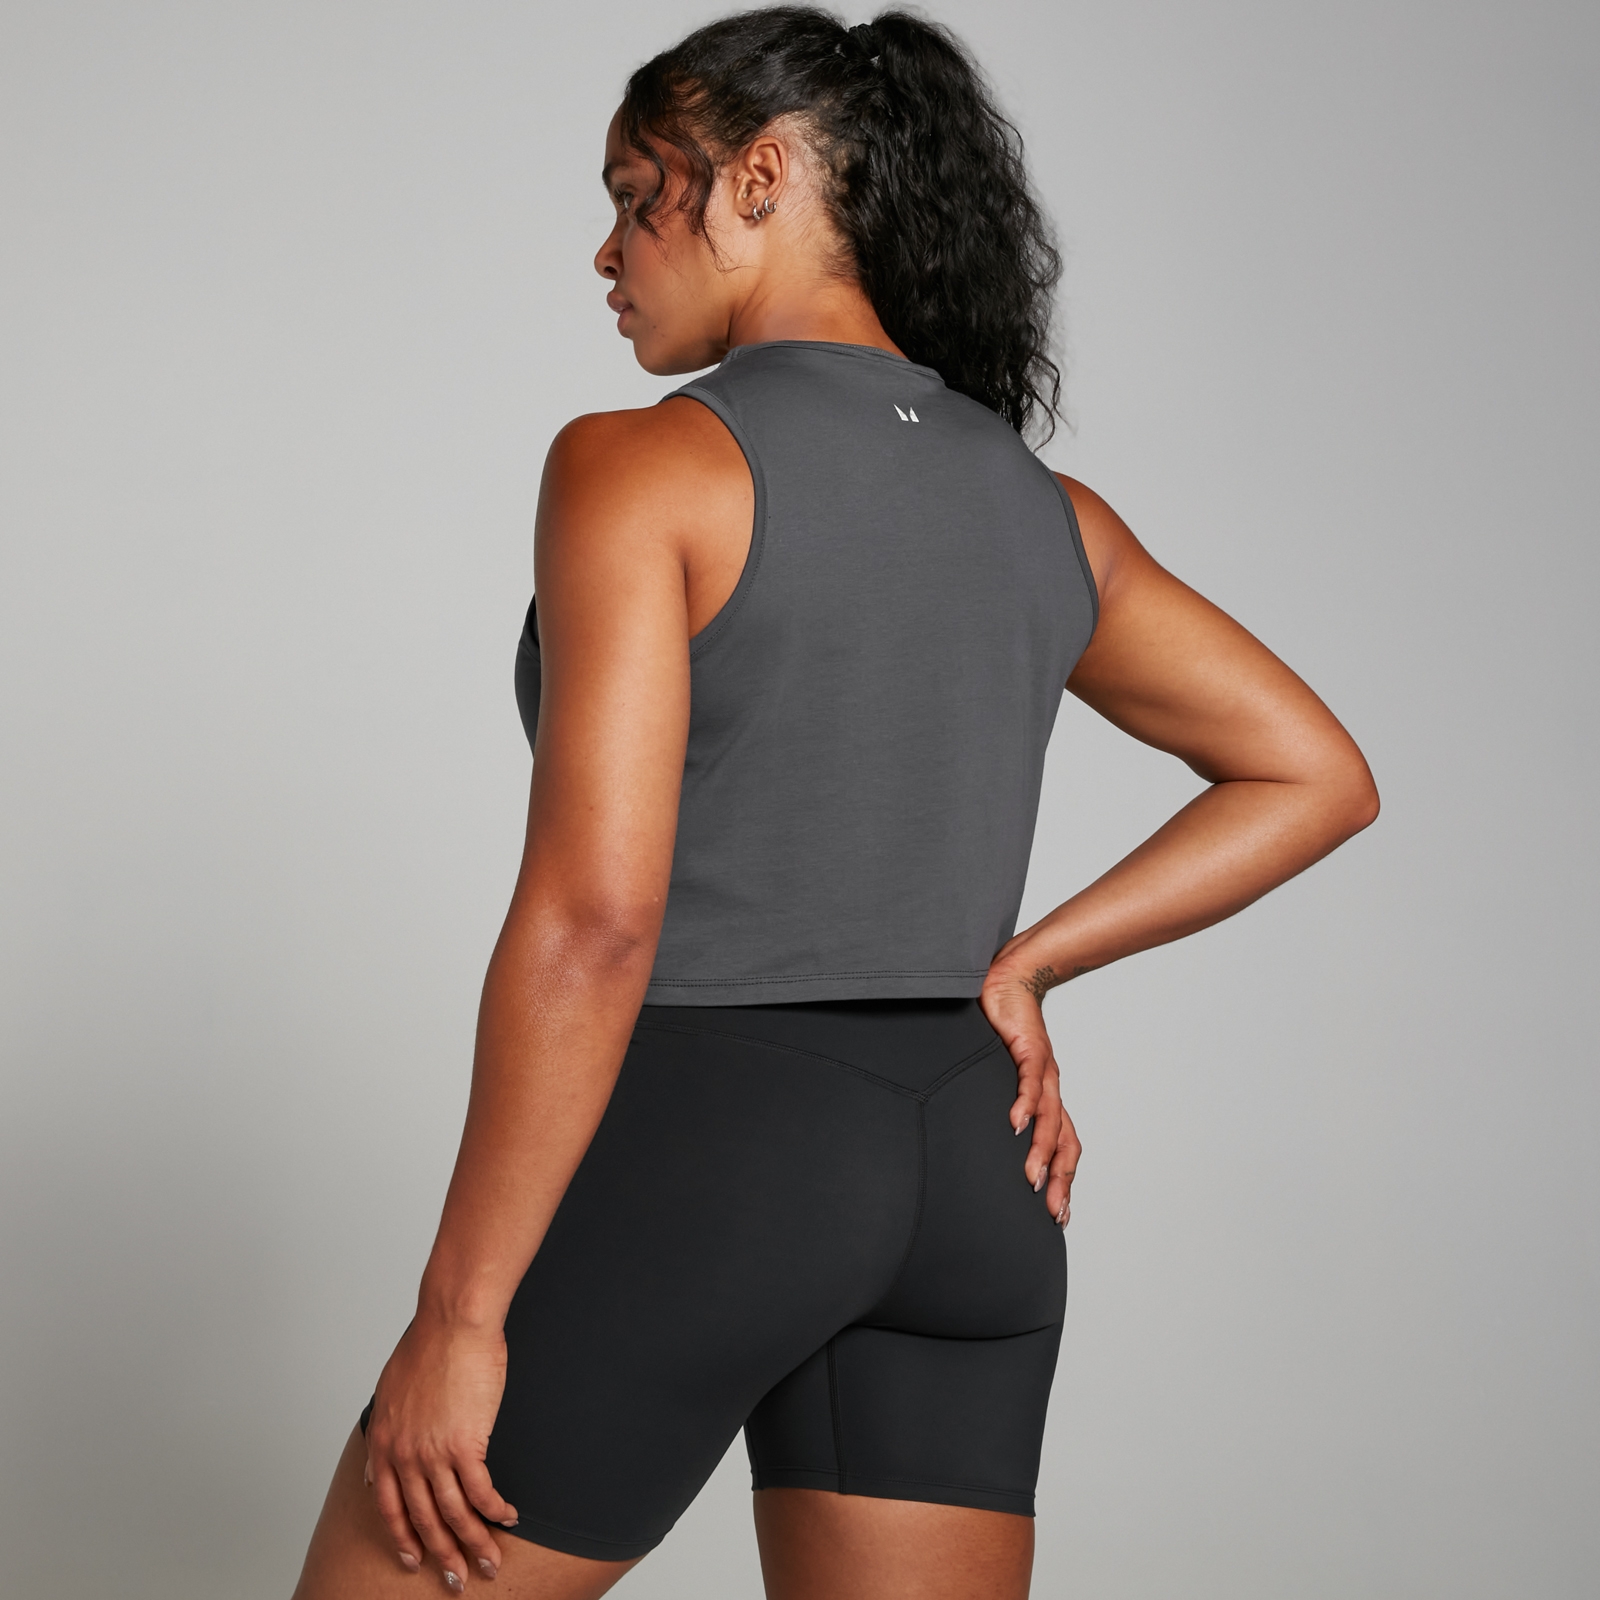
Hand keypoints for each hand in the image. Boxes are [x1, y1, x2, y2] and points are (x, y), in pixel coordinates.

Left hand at [363, 1314, 518, 1589]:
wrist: (453, 1322)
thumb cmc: (428, 1343)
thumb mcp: (390, 1389)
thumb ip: (385, 1428)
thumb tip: (374, 1457)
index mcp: (384, 1443)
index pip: (387, 1506)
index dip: (402, 1537)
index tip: (413, 1559)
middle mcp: (403, 1456)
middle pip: (422, 1520)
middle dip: (440, 1554)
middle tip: (455, 1580)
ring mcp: (433, 1453)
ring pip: (453, 1515)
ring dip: (473, 1544)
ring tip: (489, 1564)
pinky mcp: (465, 1444)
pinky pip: (481, 1492)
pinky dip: (495, 1510)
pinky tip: (508, 1518)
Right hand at [980, 963, 1081, 1226]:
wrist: (1010, 980)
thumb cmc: (1001, 1028)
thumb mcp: (997, 1073)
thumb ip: (998, 1099)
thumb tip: (984, 1129)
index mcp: (1046, 1097)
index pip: (1064, 1145)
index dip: (1063, 1179)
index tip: (1059, 1213)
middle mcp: (1051, 1088)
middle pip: (1064, 1141)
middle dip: (1060, 1179)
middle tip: (1053, 1212)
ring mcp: (1043, 1070)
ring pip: (1050, 1118)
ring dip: (1041, 1150)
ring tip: (1032, 1178)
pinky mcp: (1030, 1048)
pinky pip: (1031, 1080)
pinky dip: (1025, 1103)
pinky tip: (1016, 1124)